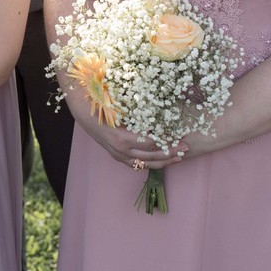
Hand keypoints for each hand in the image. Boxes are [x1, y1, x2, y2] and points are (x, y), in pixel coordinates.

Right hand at [68, 95, 183, 170]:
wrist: (84, 114)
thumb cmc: (103, 106)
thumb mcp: (120, 107)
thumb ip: (139, 112)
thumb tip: (161, 111)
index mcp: (122, 138)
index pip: (150, 144)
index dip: (166, 142)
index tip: (179, 137)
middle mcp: (121, 151)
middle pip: (151, 156)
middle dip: (170, 153)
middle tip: (185, 148)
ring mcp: (118, 156)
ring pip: (146, 164)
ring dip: (163, 161)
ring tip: (178, 157)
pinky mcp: (117, 157)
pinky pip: (137, 165)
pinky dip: (150, 163)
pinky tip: (161, 161)